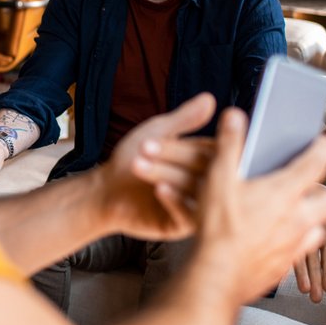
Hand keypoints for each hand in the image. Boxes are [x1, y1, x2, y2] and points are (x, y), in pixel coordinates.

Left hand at [97, 93, 216, 240]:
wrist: (106, 192)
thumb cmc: (130, 159)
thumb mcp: (157, 134)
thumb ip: (183, 119)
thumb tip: (210, 99)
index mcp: (206, 160)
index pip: (219, 149)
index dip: (206, 140)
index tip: (197, 134)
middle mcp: (208, 184)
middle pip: (208, 169)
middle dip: (176, 155)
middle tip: (146, 146)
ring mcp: (197, 206)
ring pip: (197, 191)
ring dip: (168, 175)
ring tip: (140, 163)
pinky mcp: (182, 225)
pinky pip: (188, 216)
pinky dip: (175, 200)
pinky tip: (158, 188)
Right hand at [192, 107, 325, 304]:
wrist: (216, 275)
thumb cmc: (218, 226)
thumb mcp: (218, 178)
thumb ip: (229, 145)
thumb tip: (235, 115)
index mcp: (284, 192)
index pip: (316, 163)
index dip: (322, 148)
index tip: (322, 141)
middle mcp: (297, 217)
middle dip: (320, 190)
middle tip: (305, 185)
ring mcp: (294, 243)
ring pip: (318, 228)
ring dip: (310, 218)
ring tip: (293, 213)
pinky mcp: (285, 264)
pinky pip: (302, 250)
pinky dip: (297, 242)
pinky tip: (280, 239)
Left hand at [293, 189, 325, 302]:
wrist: (295, 181)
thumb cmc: (316, 189)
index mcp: (324, 232)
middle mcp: (311, 237)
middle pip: (314, 262)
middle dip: (316, 280)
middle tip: (316, 300)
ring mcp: (297, 235)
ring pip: (300, 258)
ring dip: (302, 275)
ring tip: (305, 292)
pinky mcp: (284, 231)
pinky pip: (282, 246)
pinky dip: (283, 260)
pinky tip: (279, 274)